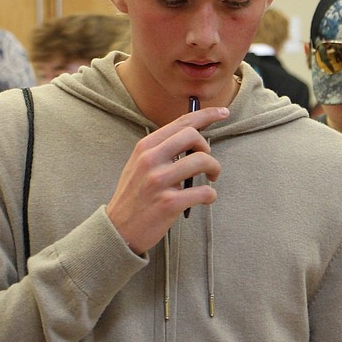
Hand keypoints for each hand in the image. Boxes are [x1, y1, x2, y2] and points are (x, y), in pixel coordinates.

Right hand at [106, 106, 228, 253]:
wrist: (118, 229)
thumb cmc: (135, 195)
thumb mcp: (139, 165)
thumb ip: (162, 149)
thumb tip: (194, 136)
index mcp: (145, 147)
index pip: (181, 123)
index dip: (206, 115)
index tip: (223, 112)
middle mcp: (150, 160)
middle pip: (193, 136)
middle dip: (208, 148)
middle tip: (207, 163)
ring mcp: (159, 181)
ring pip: (202, 161)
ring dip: (214, 170)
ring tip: (210, 179)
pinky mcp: (169, 203)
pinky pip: (204, 191)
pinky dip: (210, 195)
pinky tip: (205, 198)